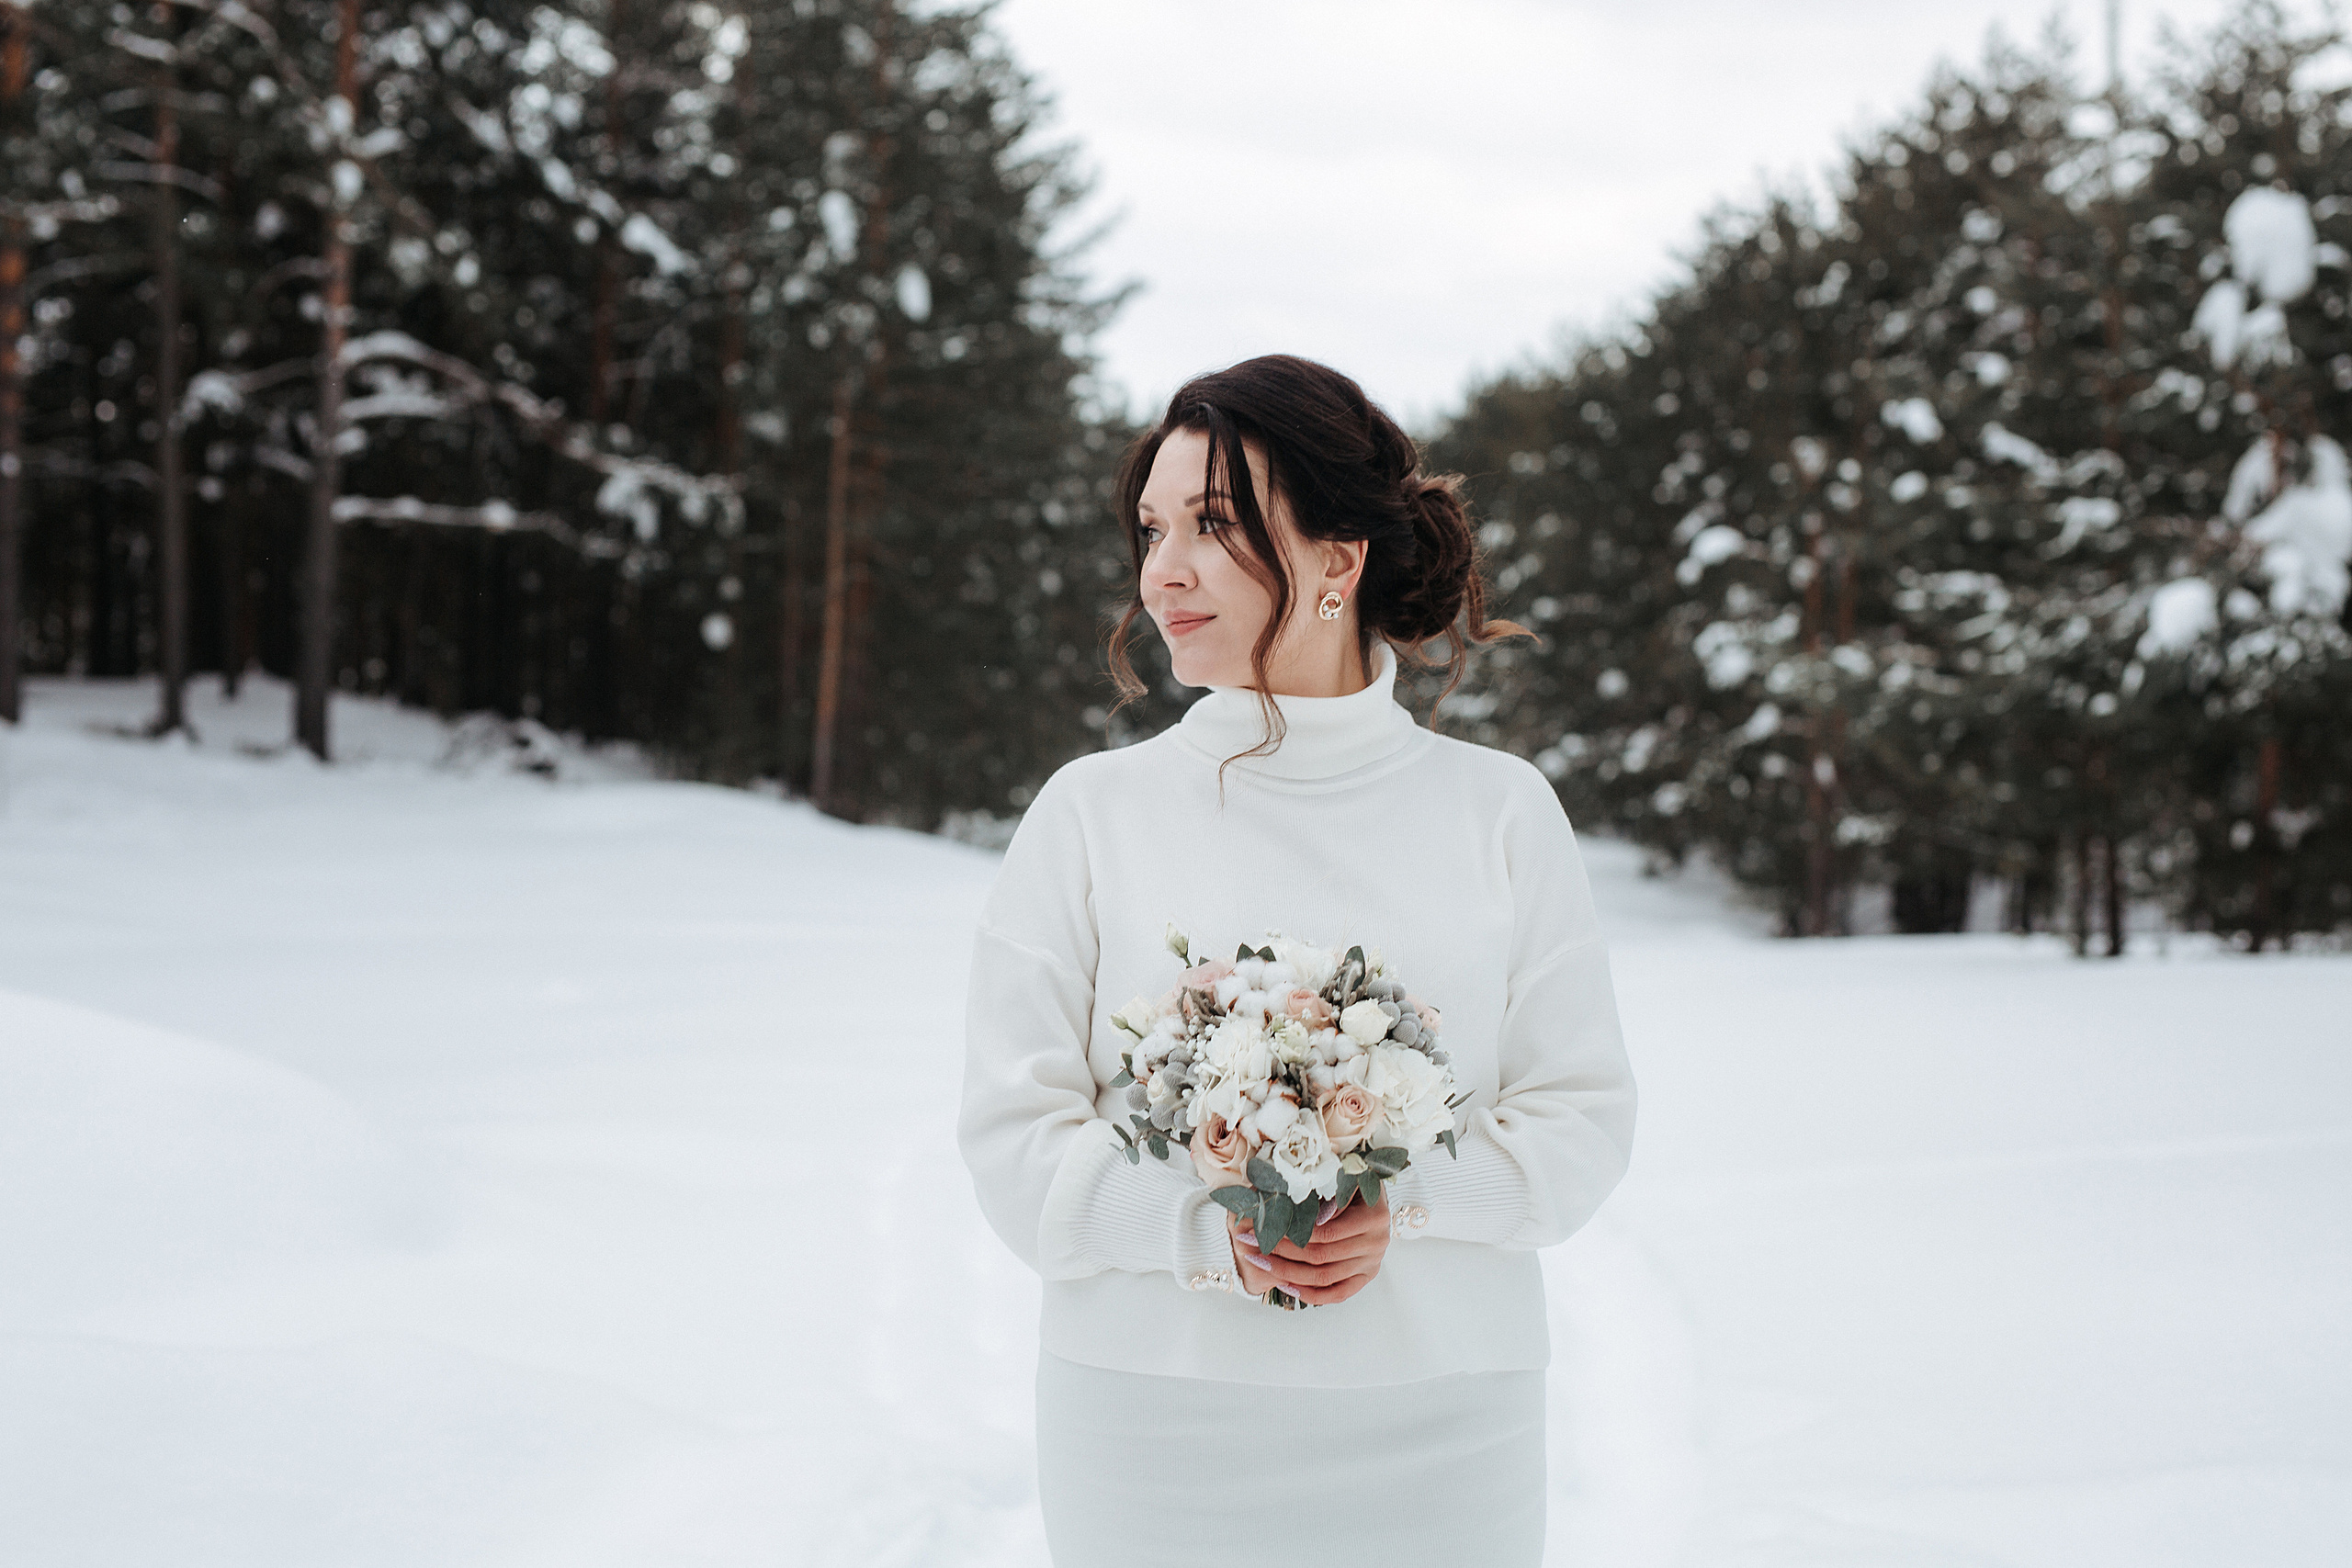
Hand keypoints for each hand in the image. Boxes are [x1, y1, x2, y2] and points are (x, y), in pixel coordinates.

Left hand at [1228, 1192, 1391, 1305]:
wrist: (1376, 1197)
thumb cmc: (1355, 1180)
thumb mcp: (1346, 1175)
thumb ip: (1329, 1190)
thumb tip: (1304, 1212)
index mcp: (1374, 1217)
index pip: (1325, 1234)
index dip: (1291, 1234)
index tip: (1262, 1228)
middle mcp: (1377, 1244)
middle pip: (1321, 1257)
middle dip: (1281, 1253)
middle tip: (1250, 1245)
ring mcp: (1372, 1263)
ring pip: (1325, 1278)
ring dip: (1288, 1273)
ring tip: (1260, 1262)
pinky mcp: (1366, 1277)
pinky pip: (1338, 1293)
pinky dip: (1310, 1294)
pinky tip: (1285, 1284)